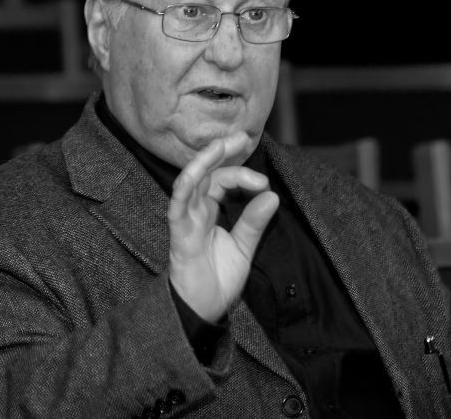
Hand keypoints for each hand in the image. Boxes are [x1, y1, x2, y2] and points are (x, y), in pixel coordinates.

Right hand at [167, 133, 278, 321]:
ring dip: (203, 162)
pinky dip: (185, 188)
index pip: (223, 181)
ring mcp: (186, 221)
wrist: (202, 312)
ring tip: (220, 146)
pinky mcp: (179, 235)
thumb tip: (272, 195)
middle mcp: (196, 211)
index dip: (242, 175)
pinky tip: (194, 174)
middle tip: (240, 137)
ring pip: (190, 183)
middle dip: (221, 153)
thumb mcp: (244, 247)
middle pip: (207, 174)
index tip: (263, 182)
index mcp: (210, 211)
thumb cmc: (217, 279)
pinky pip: (177, 207)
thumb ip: (255, 222)